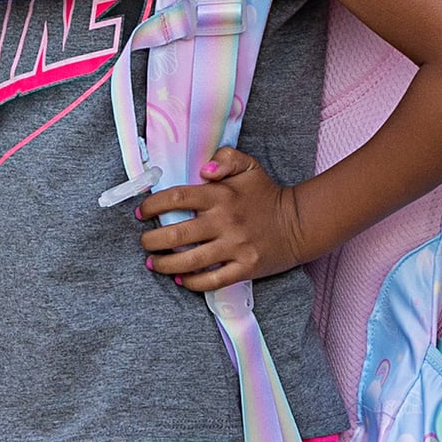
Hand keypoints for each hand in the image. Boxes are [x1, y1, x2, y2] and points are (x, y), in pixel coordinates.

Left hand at [139, 148, 304, 293]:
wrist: (299, 223)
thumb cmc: (266, 194)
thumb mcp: (249, 166)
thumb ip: (224, 159)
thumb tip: (203, 171)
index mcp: (221, 195)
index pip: (177, 198)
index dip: (153, 205)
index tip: (142, 213)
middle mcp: (225, 222)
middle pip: (177, 234)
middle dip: (152, 240)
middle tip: (144, 242)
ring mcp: (235, 247)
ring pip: (189, 261)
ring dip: (164, 264)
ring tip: (152, 263)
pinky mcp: (244, 268)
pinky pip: (211, 281)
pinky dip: (192, 283)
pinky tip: (180, 279)